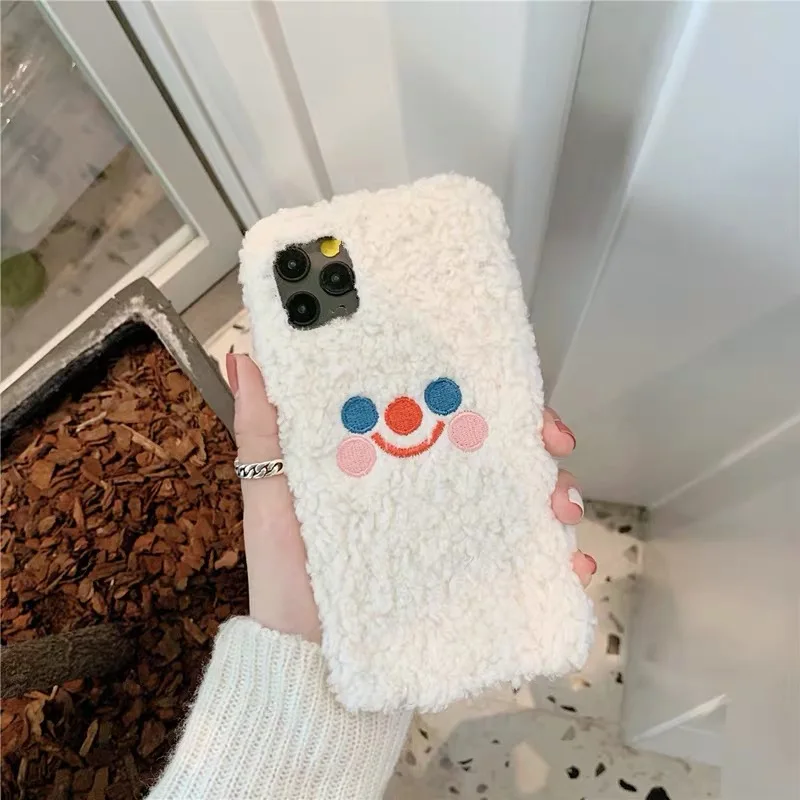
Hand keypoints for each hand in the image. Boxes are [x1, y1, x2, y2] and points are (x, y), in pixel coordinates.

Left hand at [226, 354, 595, 643]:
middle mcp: (428, 487)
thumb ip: (261, 428)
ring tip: (559, 509)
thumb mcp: (269, 494)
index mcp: (389, 457)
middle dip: (536, 438)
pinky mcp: (467, 578)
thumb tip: (248, 354)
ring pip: (521, 497)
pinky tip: (568, 562)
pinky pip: (524, 562)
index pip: (443, 407)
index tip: (508, 388)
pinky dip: (557, 558)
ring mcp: (452, 532)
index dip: (482, 390)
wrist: (306, 662)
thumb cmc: (285, 576)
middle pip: (496, 446)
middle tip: (551, 446)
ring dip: (555, 493)